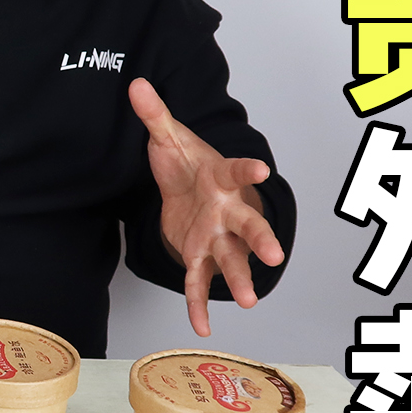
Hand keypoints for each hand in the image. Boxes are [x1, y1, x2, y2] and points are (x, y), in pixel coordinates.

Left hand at [129, 77, 284, 336]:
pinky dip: (199, 304)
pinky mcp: (200, 253)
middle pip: (248, 225)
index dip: (249, 170)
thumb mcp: (167, 136)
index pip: (239, 170)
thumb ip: (154, 114)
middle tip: (275, 255)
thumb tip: (136, 83)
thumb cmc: (188, 163)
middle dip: (260, 240)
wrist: (190, 188)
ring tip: (249, 301)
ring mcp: (217, 235)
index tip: (263, 170)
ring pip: (232, 258)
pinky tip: (202, 328)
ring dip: (240, 278)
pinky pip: (200, 281)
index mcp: (222, 177)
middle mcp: (227, 210)